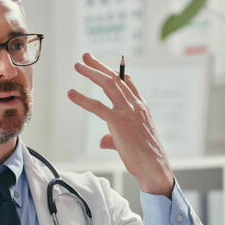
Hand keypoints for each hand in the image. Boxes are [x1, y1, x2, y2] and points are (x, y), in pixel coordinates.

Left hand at [68, 53, 173, 195]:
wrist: (154, 167)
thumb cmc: (144, 158)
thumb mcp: (129, 142)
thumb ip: (114, 137)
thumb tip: (102, 140)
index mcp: (141, 107)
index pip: (128, 82)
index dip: (114, 71)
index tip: (102, 65)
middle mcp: (136, 105)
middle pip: (116, 78)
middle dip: (99, 65)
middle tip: (85, 57)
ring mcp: (128, 112)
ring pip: (108, 84)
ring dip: (91, 73)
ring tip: (77, 66)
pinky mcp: (118, 122)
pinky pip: (97, 106)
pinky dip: (82, 98)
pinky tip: (71, 93)